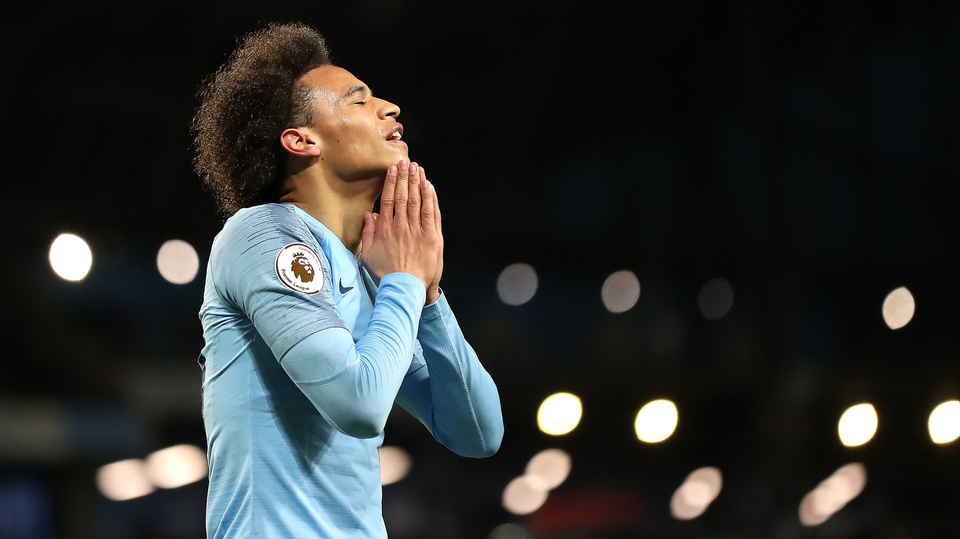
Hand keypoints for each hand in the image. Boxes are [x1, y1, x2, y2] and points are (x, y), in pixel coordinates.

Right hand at [361, 161, 440, 295]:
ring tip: (417, 168)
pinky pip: (432, 213)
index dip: (392, 182)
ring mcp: (418, 230)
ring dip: (418, 182)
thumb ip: (368, 233)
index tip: (393, 169)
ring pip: (418, 201)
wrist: (405, 288)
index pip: (389, 199)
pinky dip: (430, 198)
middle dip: (405, 177)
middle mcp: (402, 226)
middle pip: (404, 195)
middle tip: (406, 162)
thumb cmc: (385, 274)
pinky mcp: (432, 237)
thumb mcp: (368, 255)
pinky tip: (429, 186)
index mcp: (386, 229)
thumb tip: (369, 215)